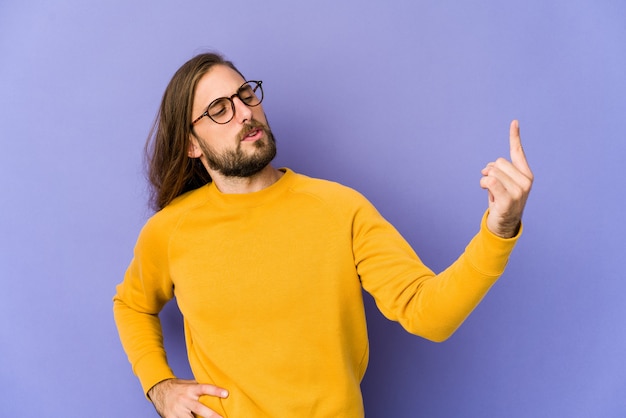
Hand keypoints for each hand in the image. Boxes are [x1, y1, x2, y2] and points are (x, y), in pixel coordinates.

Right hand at [148, 378, 228, 417]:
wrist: (159, 391)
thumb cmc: (178, 387)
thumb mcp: (189, 384)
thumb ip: (200, 387)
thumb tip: (218, 385)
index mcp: (190, 389)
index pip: (204, 388)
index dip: (215, 390)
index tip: (226, 393)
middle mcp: (185, 399)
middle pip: (199, 408)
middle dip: (211, 415)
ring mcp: (177, 410)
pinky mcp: (171, 417)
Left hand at [480, 120, 533, 237]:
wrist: (504, 223)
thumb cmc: (502, 201)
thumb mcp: (502, 183)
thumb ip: (497, 171)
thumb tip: (487, 168)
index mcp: (526, 174)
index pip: (518, 152)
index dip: (515, 137)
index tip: (514, 122)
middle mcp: (526, 181)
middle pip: (498, 162)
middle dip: (490, 172)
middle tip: (492, 186)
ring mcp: (519, 190)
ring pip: (492, 172)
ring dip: (485, 181)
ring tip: (492, 193)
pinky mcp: (509, 199)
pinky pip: (490, 181)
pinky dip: (484, 185)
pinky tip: (488, 194)